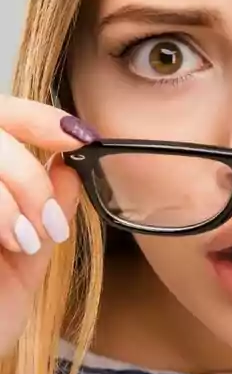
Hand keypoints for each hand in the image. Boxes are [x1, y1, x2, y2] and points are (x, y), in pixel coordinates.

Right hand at [0, 96, 91, 356]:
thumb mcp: (26, 256)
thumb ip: (46, 207)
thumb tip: (70, 164)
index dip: (39, 117)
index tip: (81, 137)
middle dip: (28, 171)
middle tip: (49, 221)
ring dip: (18, 195)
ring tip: (28, 240)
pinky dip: (2, 212)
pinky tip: (10, 245)